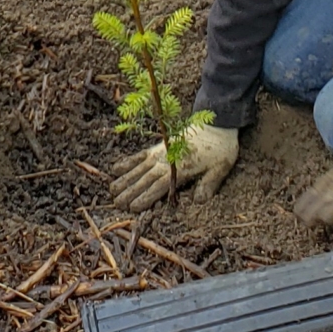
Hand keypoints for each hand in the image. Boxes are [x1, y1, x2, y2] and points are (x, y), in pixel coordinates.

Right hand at [110, 120, 239, 212]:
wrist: (217, 122)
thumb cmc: (220, 148)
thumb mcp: (220, 168)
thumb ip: (209, 184)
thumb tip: (198, 201)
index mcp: (181, 169)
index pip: (159, 186)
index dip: (145, 197)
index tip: (133, 208)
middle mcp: (166, 161)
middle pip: (145, 179)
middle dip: (130, 191)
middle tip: (116, 203)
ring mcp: (160, 152)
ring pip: (138, 168)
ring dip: (125, 179)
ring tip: (112, 189)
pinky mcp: (159, 146)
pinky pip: (140, 155)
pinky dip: (128, 161)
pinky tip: (116, 167)